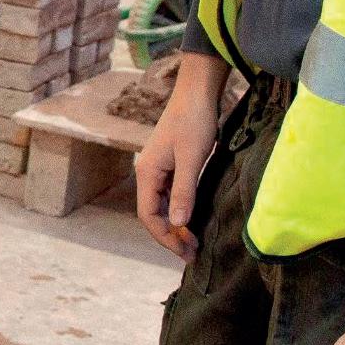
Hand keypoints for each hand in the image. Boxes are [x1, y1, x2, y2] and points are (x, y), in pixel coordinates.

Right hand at [135, 56, 227, 261]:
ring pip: (162, 206)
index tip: (185, 251)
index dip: (166, 237)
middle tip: (193, 253)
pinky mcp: (170, 164)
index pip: (149, 216)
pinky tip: (193, 218)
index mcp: (147, 172)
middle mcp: (148, 172)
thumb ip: (185, 192)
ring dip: (176, 224)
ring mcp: (158, 168)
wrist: (198, 92)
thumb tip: (179, 223)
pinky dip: (180, 210)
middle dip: (171, 235)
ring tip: (194, 241)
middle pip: (154, 214)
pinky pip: (170, 195)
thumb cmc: (194, 122)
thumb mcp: (192, 159)